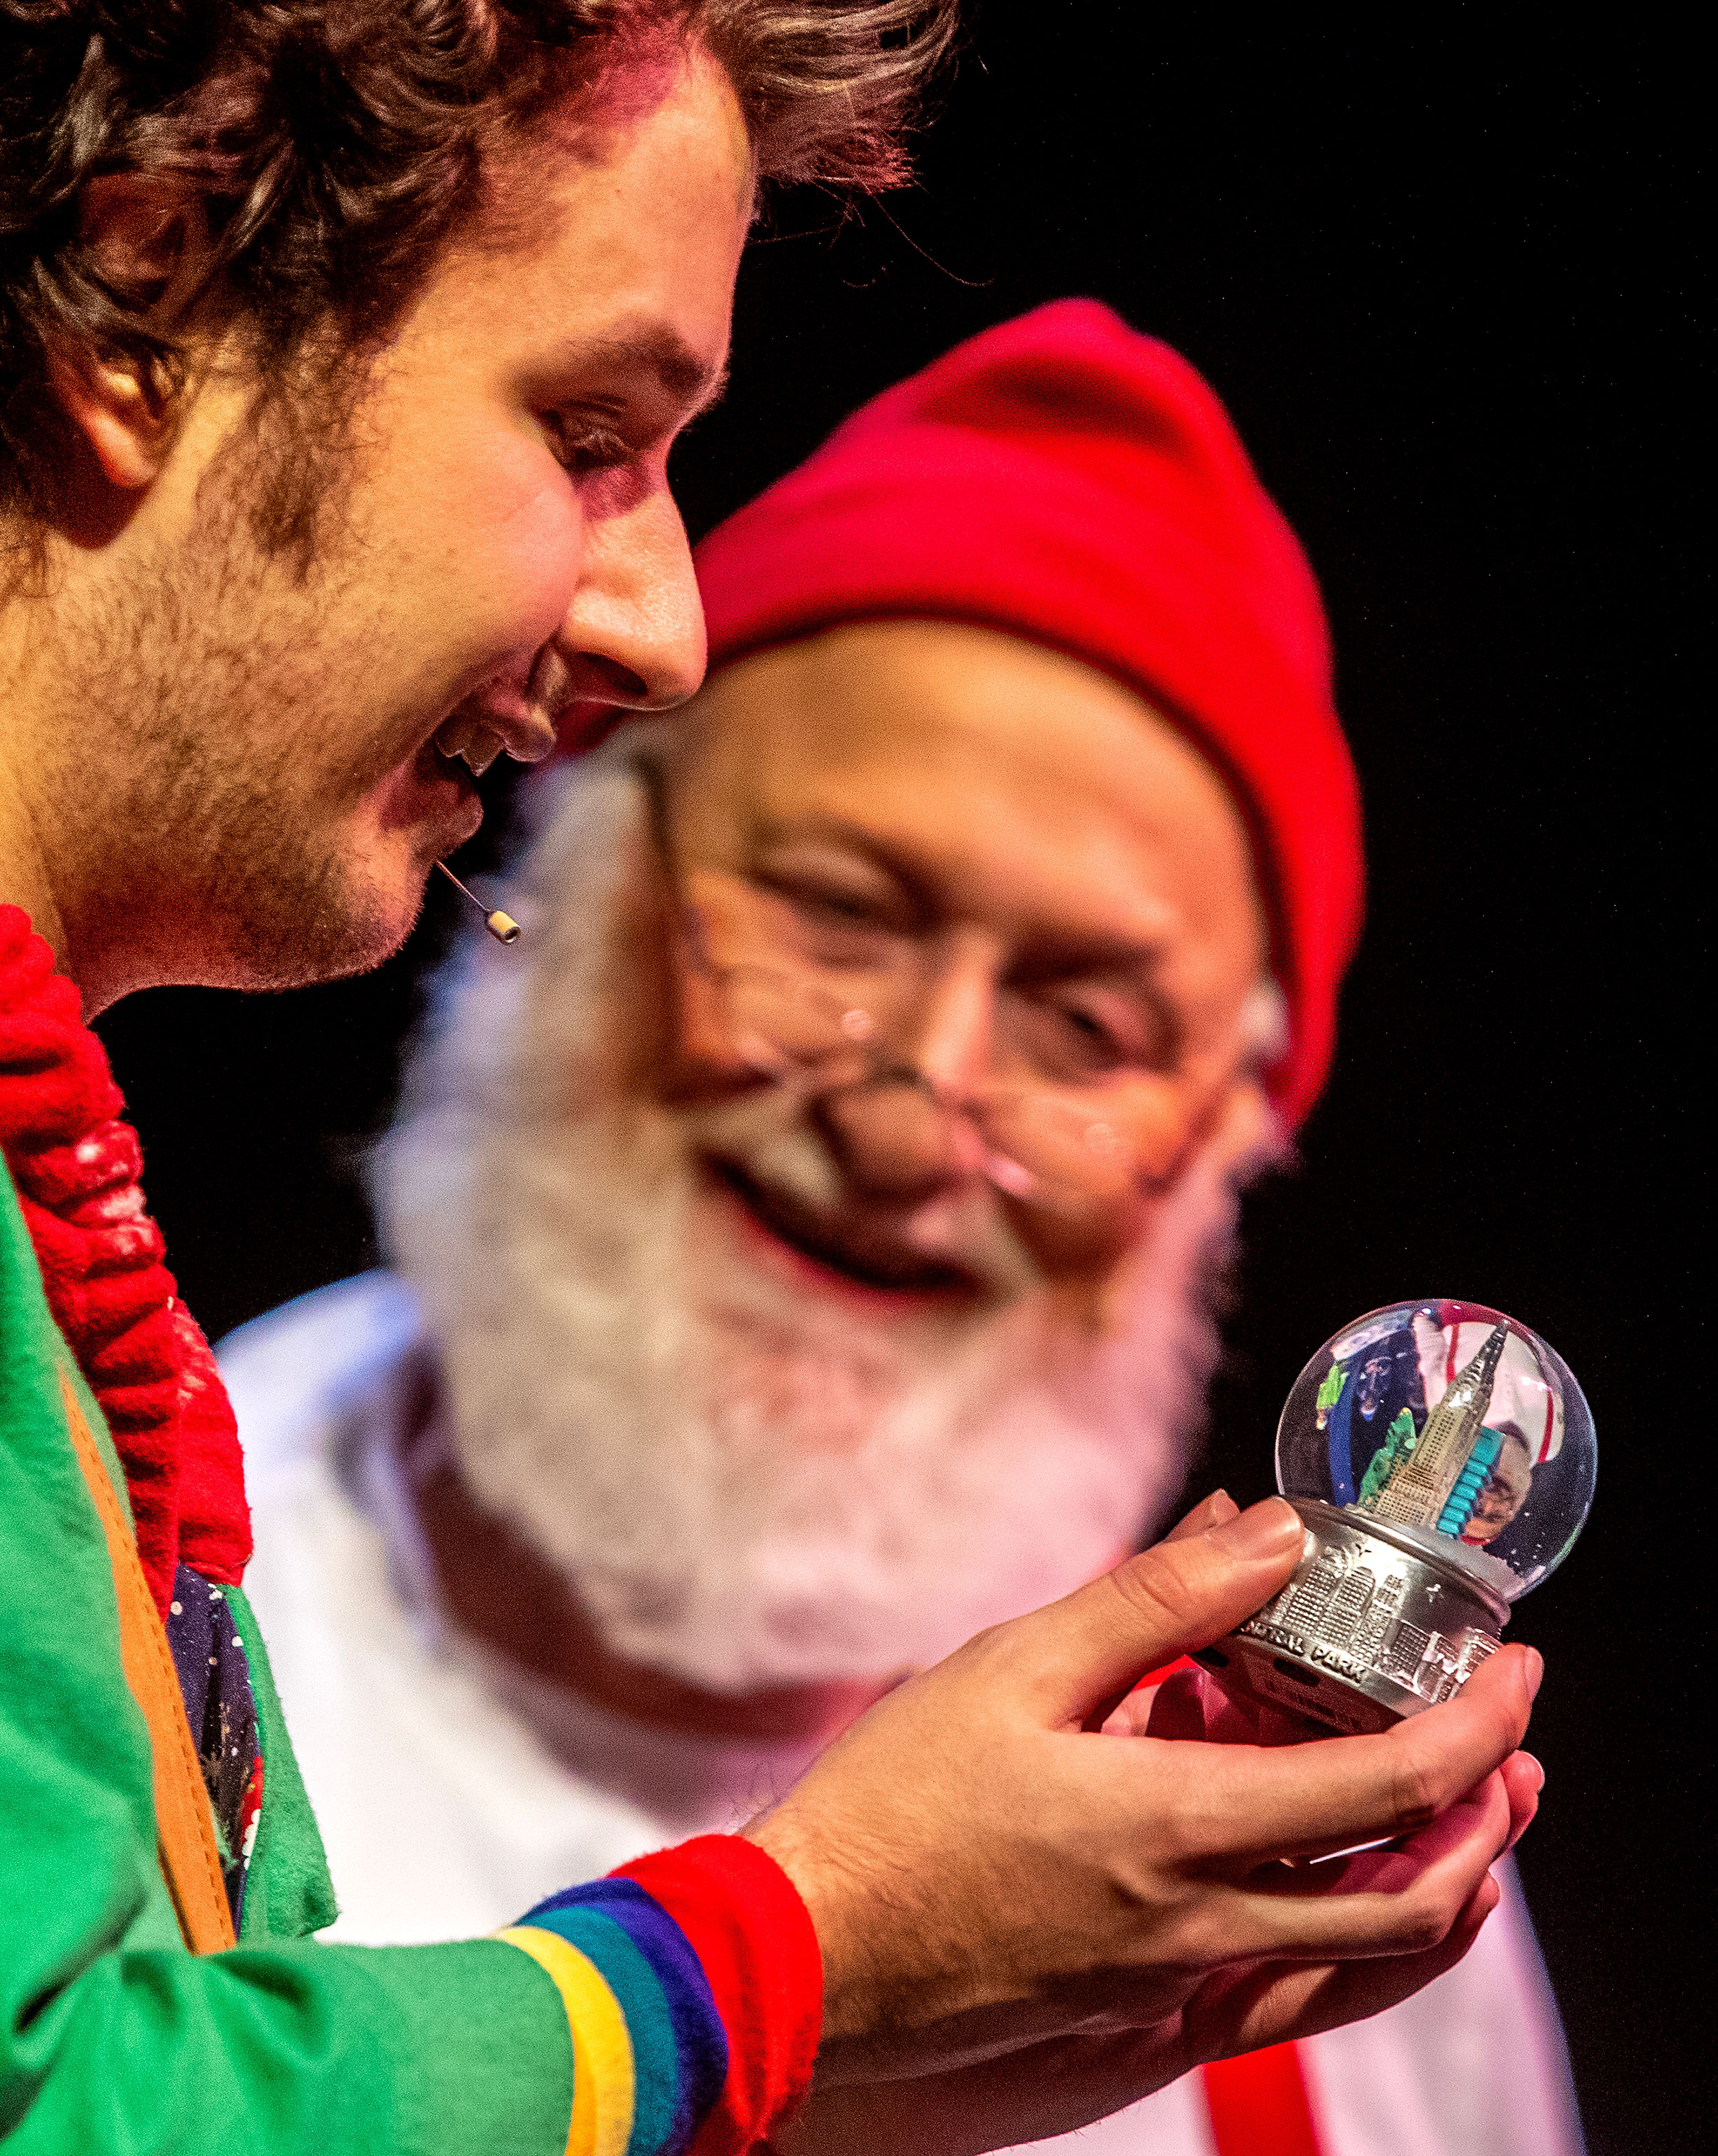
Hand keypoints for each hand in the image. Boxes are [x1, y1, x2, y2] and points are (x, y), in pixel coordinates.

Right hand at [748, 1493, 1540, 2148]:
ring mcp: (1177, 1996)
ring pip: (1369, 1965)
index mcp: (1172, 1829)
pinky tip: (1359, 1899)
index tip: (1512, 1670)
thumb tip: (1268, 1530)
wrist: (803, 1962)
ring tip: (1476, 1819)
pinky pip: (1300, 2003)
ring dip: (1448, 1886)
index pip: (1388, 1789)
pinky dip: (1366, 1948)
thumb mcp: (1012, 1669)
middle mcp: (1199, 1929)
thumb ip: (1153, 1599)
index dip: (1475, 1727)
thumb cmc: (892, 1810)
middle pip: (1413, 1895)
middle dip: (1491, 1816)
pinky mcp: (1147, 2034)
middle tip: (1514, 1744)